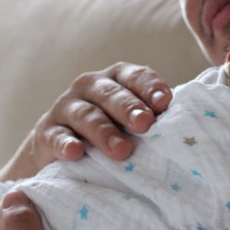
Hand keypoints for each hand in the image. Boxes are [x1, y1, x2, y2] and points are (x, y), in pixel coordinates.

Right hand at [24, 62, 171, 171]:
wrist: (63, 150)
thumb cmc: (113, 130)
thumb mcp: (132, 120)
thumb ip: (153, 116)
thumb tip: (184, 126)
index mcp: (117, 78)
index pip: (136, 76)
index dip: (151, 88)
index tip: (166, 103)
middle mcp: (90, 86)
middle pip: (111, 94)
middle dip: (130, 108)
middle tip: (146, 124)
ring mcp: (66, 108)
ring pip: (87, 115)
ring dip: (105, 132)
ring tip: (122, 150)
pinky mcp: (46, 133)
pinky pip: (56, 136)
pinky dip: (65, 144)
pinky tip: (75, 153)